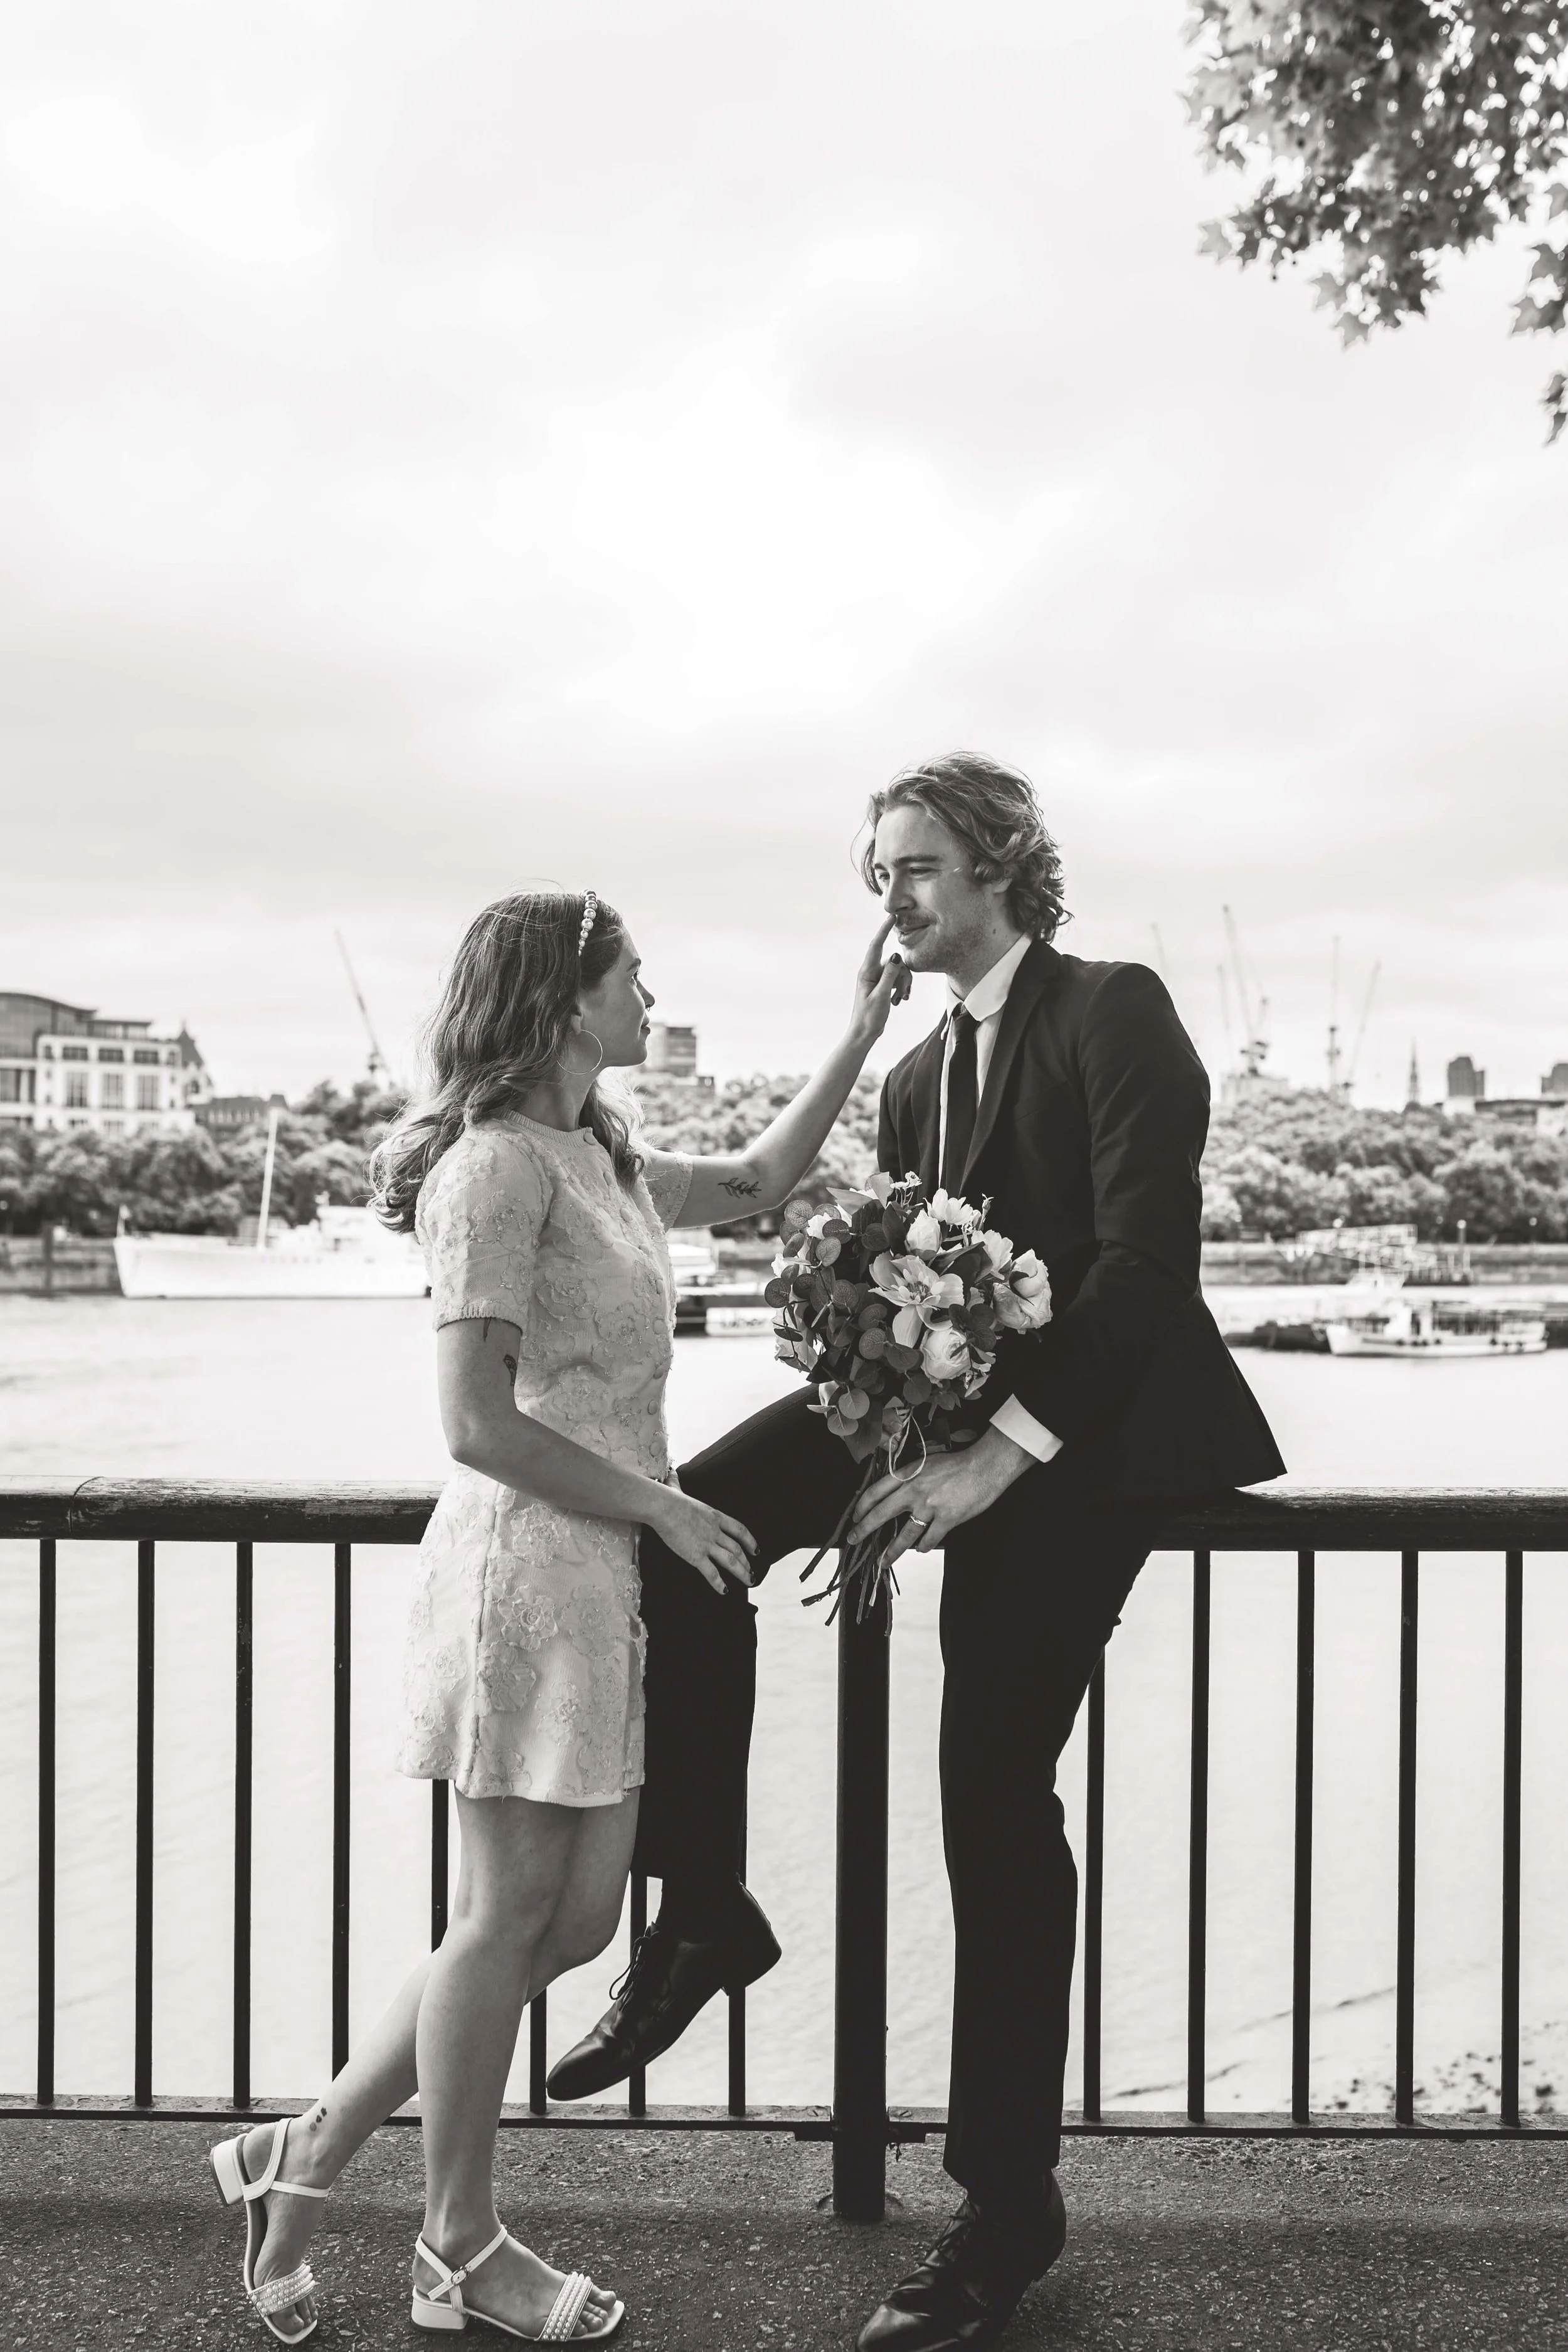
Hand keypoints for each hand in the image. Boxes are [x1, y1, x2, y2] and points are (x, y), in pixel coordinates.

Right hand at [650, 1479, 756, 1594]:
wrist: (663, 1507)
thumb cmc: (668, 1498)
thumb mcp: (680, 1491)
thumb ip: (679, 1486)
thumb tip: (671, 1476)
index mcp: (715, 1516)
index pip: (740, 1530)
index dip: (750, 1541)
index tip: (756, 1550)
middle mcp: (715, 1531)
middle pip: (737, 1549)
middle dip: (747, 1562)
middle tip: (753, 1573)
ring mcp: (707, 1544)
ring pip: (731, 1561)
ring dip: (741, 1573)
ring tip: (749, 1581)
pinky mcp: (695, 1556)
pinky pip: (711, 1573)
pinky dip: (719, 1583)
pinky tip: (724, 1590)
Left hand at [848, 915, 912, 1043]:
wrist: (864, 1033)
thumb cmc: (869, 1017)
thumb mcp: (881, 996)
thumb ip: (889, 975)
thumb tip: (897, 955)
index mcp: (866, 972)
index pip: (876, 945)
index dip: (884, 930)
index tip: (892, 916)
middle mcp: (871, 972)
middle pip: (895, 962)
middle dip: (904, 976)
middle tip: (903, 994)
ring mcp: (877, 979)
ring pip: (899, 972)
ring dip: (903, 985)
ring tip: (900, 1000)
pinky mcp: (883, 986)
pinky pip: (897, 980)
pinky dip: (901, 989)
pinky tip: (899, 1001)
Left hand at [848, 1428, 1032, 1562]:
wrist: (985, 1466)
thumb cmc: (956, 1463)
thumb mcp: (926, 1462)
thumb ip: (909, 1477)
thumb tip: (892, 1494)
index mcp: (907, 1474)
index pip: (875, 1492)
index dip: (861, 1507)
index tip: (855, 1518)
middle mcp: (914, 1490)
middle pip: (880, 1514)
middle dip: (864, 1530)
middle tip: (853, 1540)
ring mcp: (930, 1506)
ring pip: (904, 1536)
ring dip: (892, 1552)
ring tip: (883, 1562)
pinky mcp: (947, 1519)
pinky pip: (929, 1540)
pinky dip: (923, 1547)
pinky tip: (921, 1549)